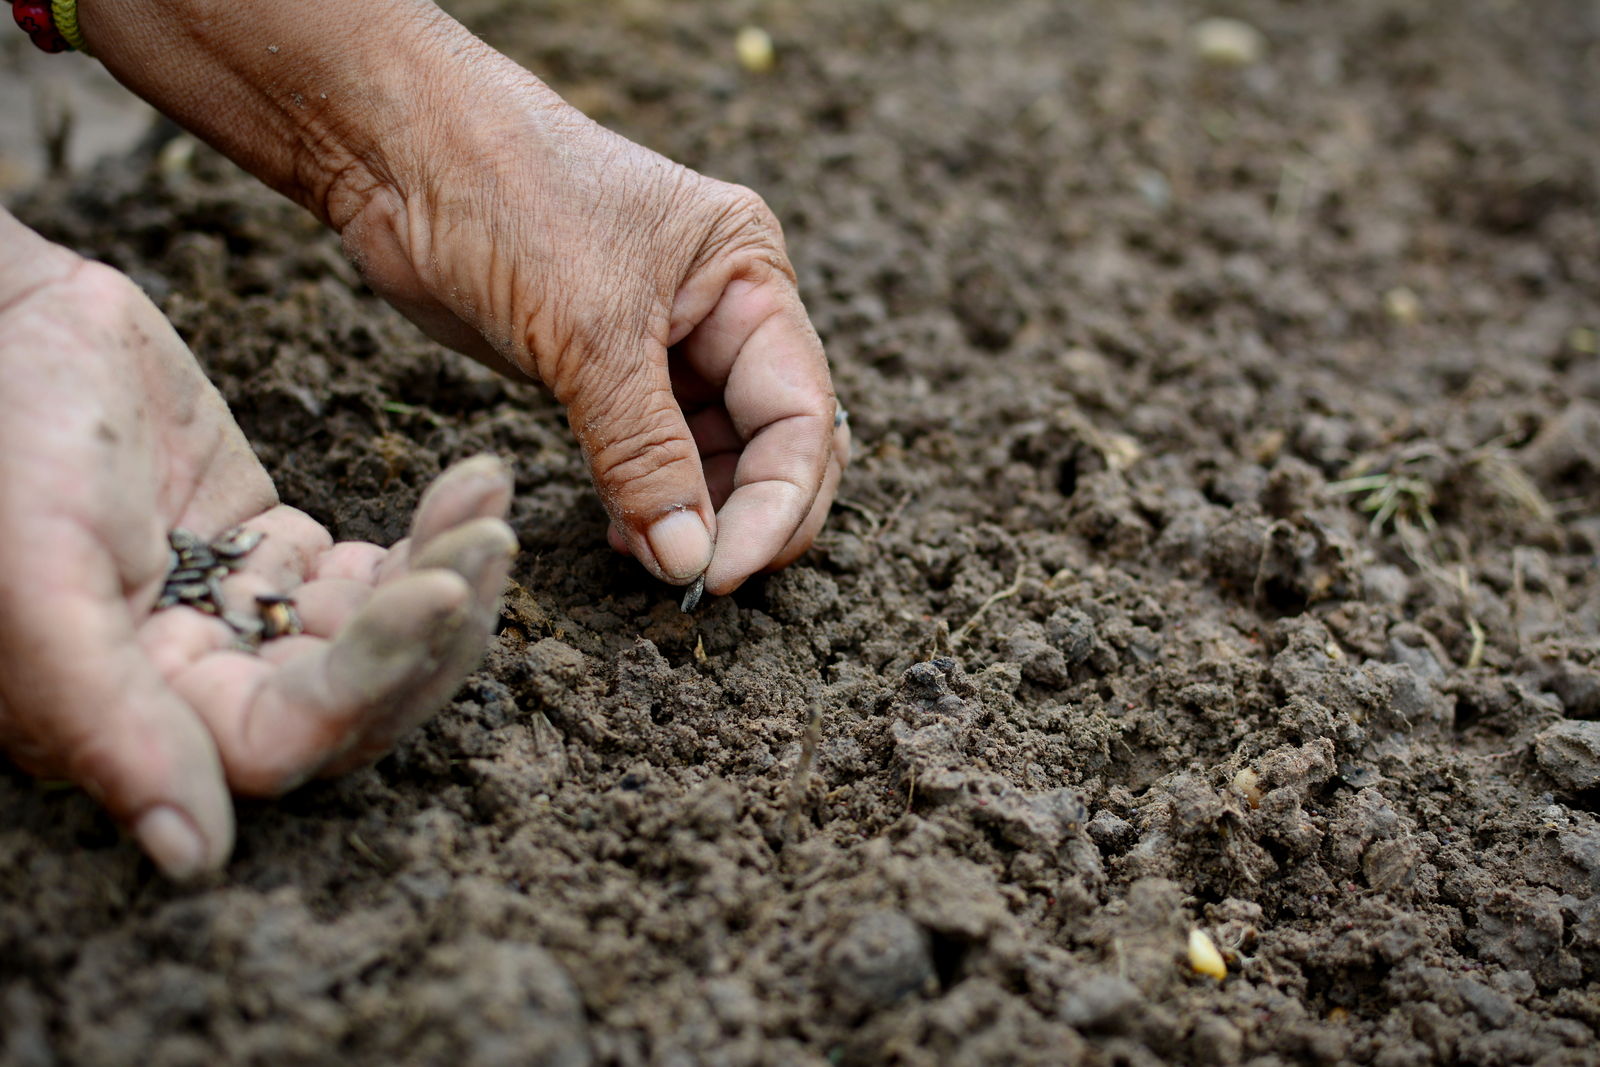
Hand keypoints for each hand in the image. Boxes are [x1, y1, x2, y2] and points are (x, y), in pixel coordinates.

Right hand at [0, 213, 516, 878]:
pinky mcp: (271, 551)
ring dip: (447, 571)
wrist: (5, 319)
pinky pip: (372, 571)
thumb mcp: (38, 583)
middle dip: (436, 623)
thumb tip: (192, 858)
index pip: (286, 738)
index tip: (444, 590)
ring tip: (490, 497)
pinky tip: (473, 484)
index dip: (376, 676)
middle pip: (357, 696)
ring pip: (377, 634)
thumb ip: (109, 721)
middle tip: (493, 541)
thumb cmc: (0, 440)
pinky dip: (429, 531)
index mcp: (133, 713)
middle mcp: (195, 682)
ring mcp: (241, 615)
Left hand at [81, 0, 849, 595]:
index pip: (800, 412)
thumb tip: (688, 560)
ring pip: (715, 458)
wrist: (398, 155)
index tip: (729, 569)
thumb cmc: (505, 198)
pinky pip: (653, 456)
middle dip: (748, 516)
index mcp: (749, 276)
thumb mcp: (587, 333)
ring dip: (692, 518)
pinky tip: (622, 536)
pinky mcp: (606, 369)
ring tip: (650, 561)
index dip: (778, 502)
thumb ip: (644, 454)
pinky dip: (645, 504)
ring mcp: (667, 343)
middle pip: (775, 442)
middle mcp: (723, 310)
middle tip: (701, 581)